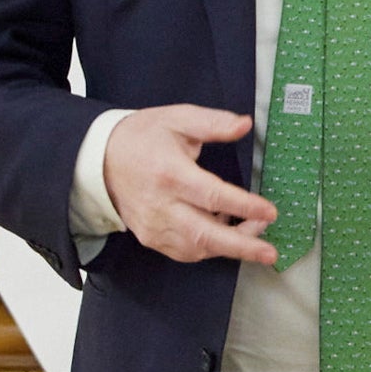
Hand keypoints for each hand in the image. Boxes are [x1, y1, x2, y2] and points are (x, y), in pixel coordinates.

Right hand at [102, 105, 278, 266]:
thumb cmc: (142, 137)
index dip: (244, 206)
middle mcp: (161, 205)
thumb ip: (214, 123)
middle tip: (270, 252)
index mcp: (170, 174)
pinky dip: (209, 249)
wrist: (100, 159)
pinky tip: (226, 235)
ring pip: (196, 249)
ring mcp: (154, 226)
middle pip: (204, 235)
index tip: (270, 212)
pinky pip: (184, 252)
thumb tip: (245, 124)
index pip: (212, 196)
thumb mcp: (178, 119)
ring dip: (229, 248)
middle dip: (241, 246)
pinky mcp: (150, 237)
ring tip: (255, 235)